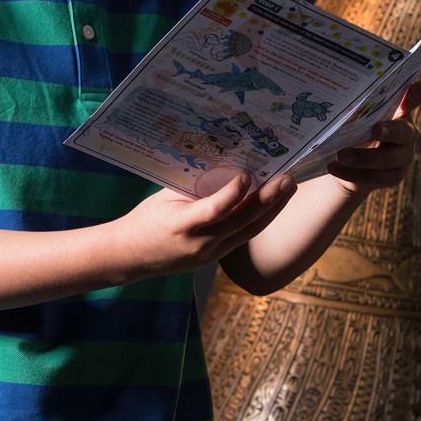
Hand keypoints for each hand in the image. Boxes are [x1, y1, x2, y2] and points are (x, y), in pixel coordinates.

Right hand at [112, 168, 295, 278]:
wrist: (132, 256)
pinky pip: (243, 236)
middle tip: (287, 179)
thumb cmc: (146, 220)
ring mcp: (210, 253)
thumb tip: (224, 164)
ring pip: (249, 231)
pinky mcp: (216, 257)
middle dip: (268, 199)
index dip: (233, 193)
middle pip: (241, 221)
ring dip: (272, 209)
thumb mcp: (164, 198)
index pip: (214, 210)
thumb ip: (194, 186)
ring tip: (288, 189)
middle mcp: (200, 243)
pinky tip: (273, 203)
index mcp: (181, 225)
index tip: (247, 174)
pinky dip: (259, 219)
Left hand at [326, 80, 420, 193]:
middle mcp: (407, 133)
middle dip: (390, 131)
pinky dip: (353, 174)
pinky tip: (333, 167)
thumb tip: (331, 69)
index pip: (415, 97)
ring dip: (365, 158)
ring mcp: (402, 157)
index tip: (415, 88)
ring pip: (390, 160)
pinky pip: (376, 179)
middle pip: (405, 133)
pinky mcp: (392, 176)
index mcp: (400, 110)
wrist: (352, 158)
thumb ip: (354, 98)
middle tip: (374, 129)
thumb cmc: (355, 125)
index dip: (416, 94)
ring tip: (340, 155)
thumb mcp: (354, 110)